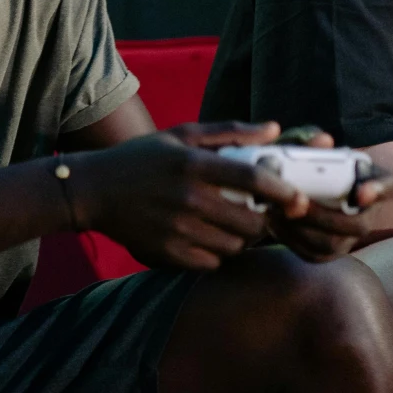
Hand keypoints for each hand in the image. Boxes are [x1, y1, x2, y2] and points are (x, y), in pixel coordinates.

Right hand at [68, 121, 312, 269]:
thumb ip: (230, 132)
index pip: (254, 181)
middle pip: (250, 222)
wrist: (93, 191)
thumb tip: (276, 129)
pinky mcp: (167, 253)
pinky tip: (208, 239)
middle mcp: (187, 198)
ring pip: (234, 246)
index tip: (299, 199)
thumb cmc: (141, 158)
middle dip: (262, 221)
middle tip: (257, 215)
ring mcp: (177, 228)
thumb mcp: (181, 135)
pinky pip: (212, 262)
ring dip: (240, 239)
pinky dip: (217, 254)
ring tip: (231, 226)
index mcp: (194, 164)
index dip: (284, 192)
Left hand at [265, 127, 392, 260]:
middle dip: (324, 216)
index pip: (389, 186)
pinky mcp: (327, 253)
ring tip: (278, 212)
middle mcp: (369, 215)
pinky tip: (273, 222)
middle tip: (297, 203)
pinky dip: (291, 239)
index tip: (361, 191)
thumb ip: (320, 147)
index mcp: (376, 184)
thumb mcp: (320, 152)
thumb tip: (323, 141)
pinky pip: (314, 254)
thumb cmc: (318, 165)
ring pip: (332, 244)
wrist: (307, 187)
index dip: (378, 190)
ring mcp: (349, 238)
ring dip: (303, 229)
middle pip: (358, 226)